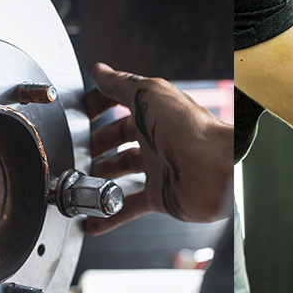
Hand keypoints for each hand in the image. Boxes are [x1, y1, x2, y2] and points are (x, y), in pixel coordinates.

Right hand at [83, 62, 232, 233]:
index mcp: (152, 111)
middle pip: (119, 139)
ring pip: (122, 171)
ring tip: (80, 180)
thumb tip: (100, 71)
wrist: (216, 170)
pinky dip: (109, 216)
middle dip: (97, 143)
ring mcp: (157, 167)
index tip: (81, 112)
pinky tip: (94, 221)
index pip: (121, 104)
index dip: (100, 106)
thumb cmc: (190, 129)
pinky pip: (129, 207)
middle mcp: (155, 138)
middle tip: (76, 150)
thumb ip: (122, 84)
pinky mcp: (160, 195)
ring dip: (100, 177)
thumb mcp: (149, 96)